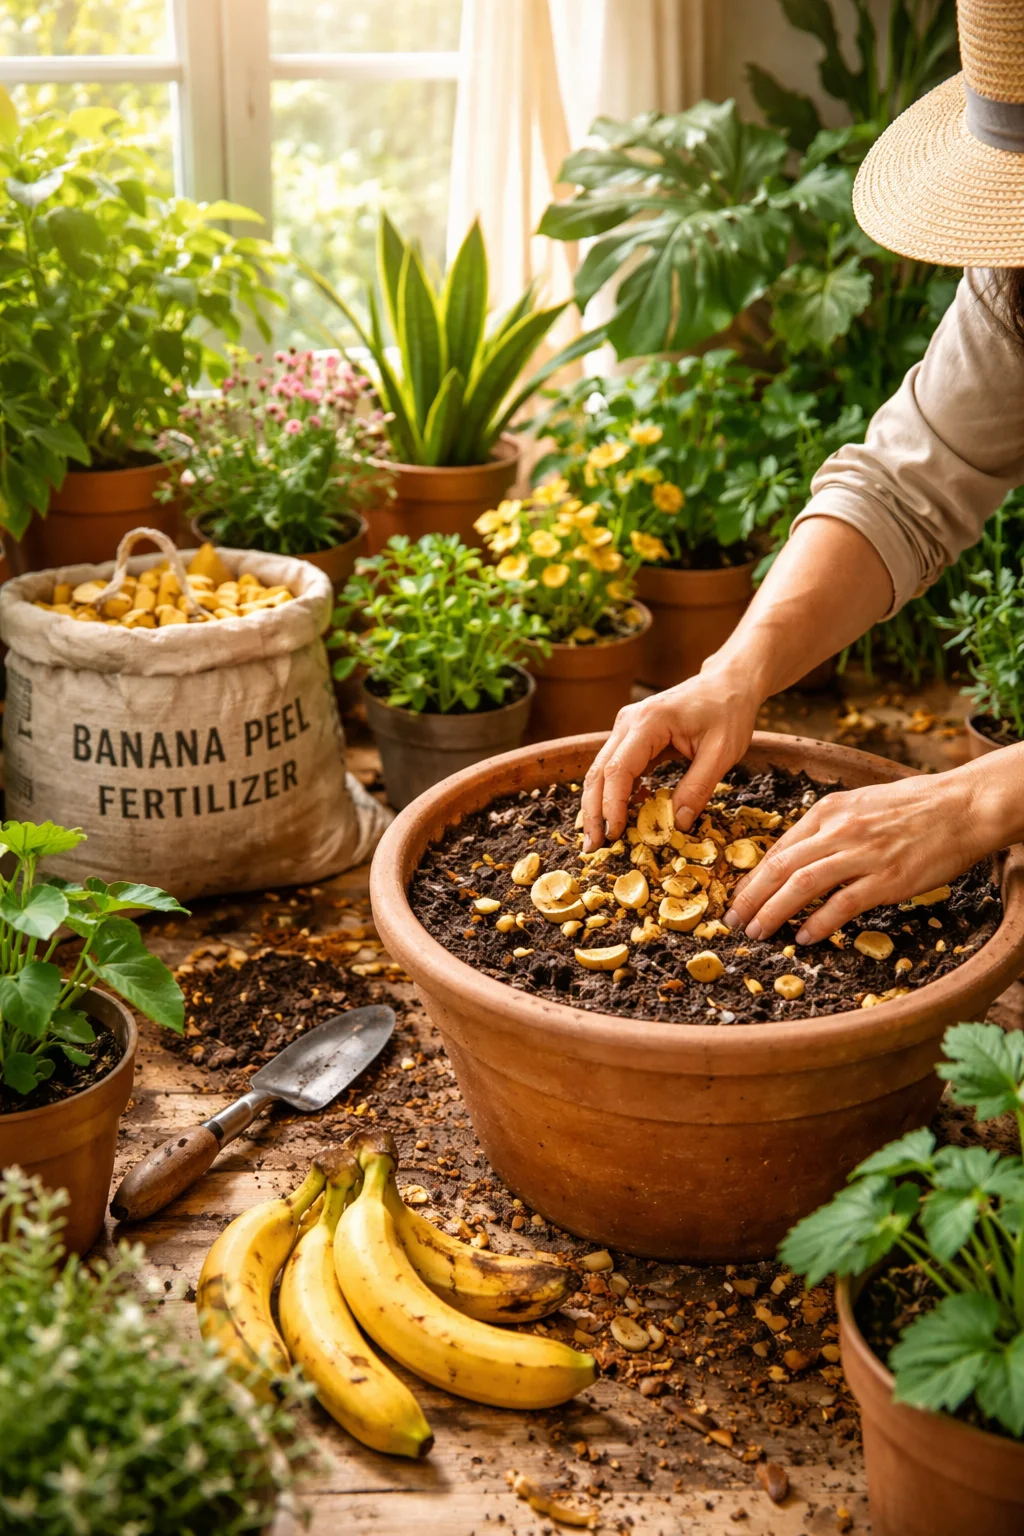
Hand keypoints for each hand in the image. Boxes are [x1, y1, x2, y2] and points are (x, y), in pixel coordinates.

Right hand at [581, 663, 761, 851]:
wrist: (728, 682)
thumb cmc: (728, 712)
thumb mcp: (722, 753)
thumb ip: (698, 788)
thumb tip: (677, 825)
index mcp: (649, 722)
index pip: (618, 769)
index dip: (612, 806)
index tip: (614, 835)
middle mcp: (628, 721)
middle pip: (598, 771)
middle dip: (593, 812)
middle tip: (593, 847)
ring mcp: (626, 727)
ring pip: (601, 770)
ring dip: (598, 805)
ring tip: (601, 838)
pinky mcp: (631, 735)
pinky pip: (615, 768)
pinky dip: (614, 793)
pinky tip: (624, 816)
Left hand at [724, 769, 984, 944]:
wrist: (963, 806)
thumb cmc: (916, 806)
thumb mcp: (862, 803)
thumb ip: (831, 826)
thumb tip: (803, 852)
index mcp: (829, 810)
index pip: (779, 847)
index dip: (754, 876)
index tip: (738, 897)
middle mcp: (839, 829)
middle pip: (780, 866)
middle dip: (750, 896)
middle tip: (733, 921)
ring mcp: (862, 854)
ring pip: (801, 884)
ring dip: (774, 911)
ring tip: (757, 932)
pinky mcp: (887, 878)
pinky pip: (842, 903)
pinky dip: (819, 922)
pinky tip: (805, 937)